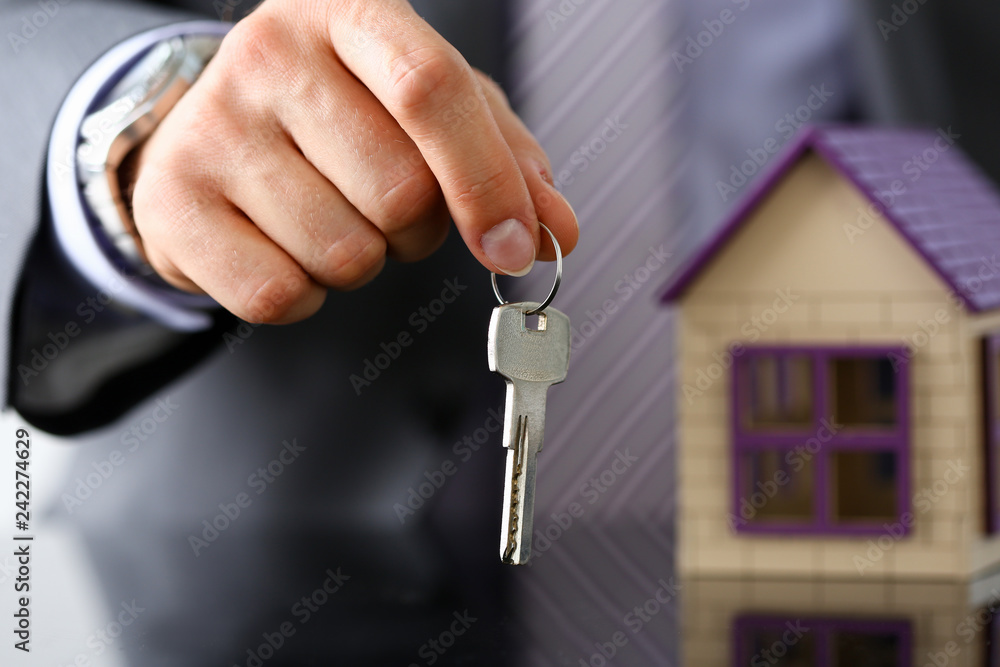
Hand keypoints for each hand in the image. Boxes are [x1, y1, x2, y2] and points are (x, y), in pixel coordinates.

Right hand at [129, 0, 577, 323]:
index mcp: (348, 13)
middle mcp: (270, 55)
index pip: (432, 89)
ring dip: (362, 260)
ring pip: (345, 254)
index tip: (516, 247)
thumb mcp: (430, 113)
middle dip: (417, 229)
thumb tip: (559, 231)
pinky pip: (280, 295)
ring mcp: (212, 126)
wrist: (213, 132)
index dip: (486, 180)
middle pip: (399, 194)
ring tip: (329, 214)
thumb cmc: (341, 117)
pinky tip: (284, 244)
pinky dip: (304, 293)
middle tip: (386, 204)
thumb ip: (505, 161)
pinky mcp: (173, 201)